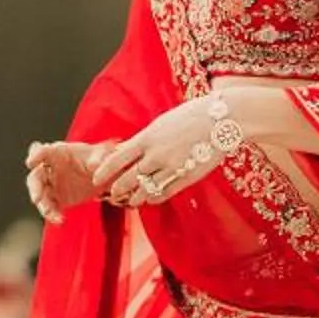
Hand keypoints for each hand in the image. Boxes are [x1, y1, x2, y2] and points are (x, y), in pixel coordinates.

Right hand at [24, 141, 104, 223]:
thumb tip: (95, 165)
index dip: (35, 155)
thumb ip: (99, 157)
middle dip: (34, 188)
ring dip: (43, 205)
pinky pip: (50, 208)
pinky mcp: (56, 200)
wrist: (102, 175)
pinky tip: (60, 221)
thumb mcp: (102, 154)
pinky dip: (53, 215)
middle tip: (36, 198)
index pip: (42, 151)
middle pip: (36, 177)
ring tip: (50, 214)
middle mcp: (49, 168)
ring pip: (40, 195)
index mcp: (58, 152)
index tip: (31, 163)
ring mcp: (51, 185)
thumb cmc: (99, 158)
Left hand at [90, 98, 240, 209]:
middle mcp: (156, 154)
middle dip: (117, 189)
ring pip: (145, 190)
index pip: (118, 158)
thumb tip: (127, 150)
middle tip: (112, 194)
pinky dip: (154, 198)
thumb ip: (145, 139)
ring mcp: (172, 167)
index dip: (104, 171)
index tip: (96, 178)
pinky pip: (164, 194)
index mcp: (148, 137)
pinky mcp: (186, 177)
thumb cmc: (192, 116)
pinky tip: (151, 199)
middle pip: (128, 178)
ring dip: (135, 198)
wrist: (222, 120)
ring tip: (131, 200)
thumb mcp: (162, 123)